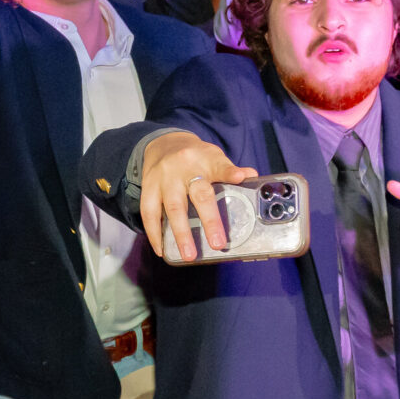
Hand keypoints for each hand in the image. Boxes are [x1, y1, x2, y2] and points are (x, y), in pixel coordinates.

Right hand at [134, 130, 257, 261]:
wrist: (163, 143)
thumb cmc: (194, 156)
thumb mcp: (213, 157)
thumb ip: (228, 170)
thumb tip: (251, 175)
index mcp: (204, 159)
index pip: (220, 166)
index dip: (230, 173)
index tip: (240, 177)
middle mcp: (183, 168)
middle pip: (197, 194)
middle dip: (209, 220)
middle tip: (218, 243)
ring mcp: (163, 179)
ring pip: (172, 207)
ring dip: (180, 233)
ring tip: (188, 255)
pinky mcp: (148, 188)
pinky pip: (149, 213)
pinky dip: (154, 233)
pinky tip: (162, 249)